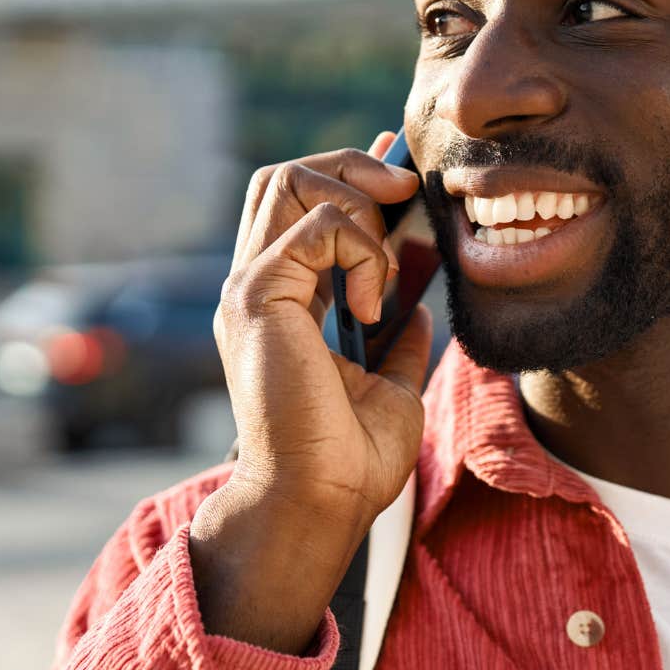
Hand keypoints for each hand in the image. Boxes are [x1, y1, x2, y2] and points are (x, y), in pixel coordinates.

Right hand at [193, 131, 433, 651]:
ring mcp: (250, 290)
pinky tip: (372, 304)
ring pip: (288, 181)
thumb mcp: (390, 386)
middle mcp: (256, 288)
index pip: (300, 204)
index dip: (351, 174)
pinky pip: (317, 229)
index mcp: (281, 302)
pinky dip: (361, 252)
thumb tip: (419, 308)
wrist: (320, 503)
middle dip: (350, 166)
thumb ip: (398, 341)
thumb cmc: (350, 461)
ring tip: (384, 266)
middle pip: (284, 176)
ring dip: (355, 202)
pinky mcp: (258, 299)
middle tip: (403, 192)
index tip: (401, 171)